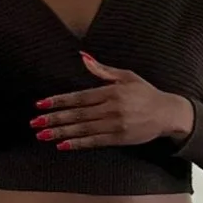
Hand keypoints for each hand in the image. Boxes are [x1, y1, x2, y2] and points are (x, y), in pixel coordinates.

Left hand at [34, 54, 193, 151]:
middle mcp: (112, 108)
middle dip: (54, 118)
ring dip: (61, 132)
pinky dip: (77, 144)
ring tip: (42, 135)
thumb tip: (82, 57)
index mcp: (112, 91)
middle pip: (77, 114)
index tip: (41, 105)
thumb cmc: (146, 93)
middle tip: (34, 122)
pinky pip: (94, 141)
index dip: (59, 101)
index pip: (79, 97)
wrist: (168, 113)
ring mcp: (115, 125)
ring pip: (83, 129)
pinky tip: (62, 145)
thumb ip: (103, 70)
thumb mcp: (127, 76)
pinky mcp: (119, 138)